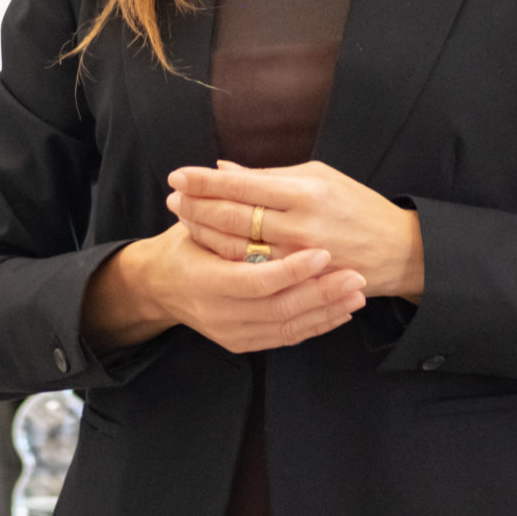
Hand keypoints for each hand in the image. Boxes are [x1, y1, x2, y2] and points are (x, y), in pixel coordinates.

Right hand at [85, 224, 366, 353]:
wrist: (159, 288)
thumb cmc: (183, 247)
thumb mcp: (193, 225)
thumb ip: (221, 206)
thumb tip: (234, 172)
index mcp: (204, 279)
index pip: (256, 279)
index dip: (291, 269)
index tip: (324, 253)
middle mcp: (217, 312)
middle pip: (279, 308)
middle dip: (320, 294)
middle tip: (356, 277)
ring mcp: (230, 332)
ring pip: (288, 327)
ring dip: (325, 311)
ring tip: (357, 293)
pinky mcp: (242, 343)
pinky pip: (286, 338)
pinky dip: (316, 325)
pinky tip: (341, 311)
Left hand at [167, 160, 424, 299]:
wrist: (397, 250)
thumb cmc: (356, 206)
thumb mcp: (319, 177)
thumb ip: (269, 177)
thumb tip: (224, 170)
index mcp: (305, 192)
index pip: (243, 186)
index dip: (206, 181)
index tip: (178, 174)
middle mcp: (300, 226)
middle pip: (233, 218)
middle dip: (197, 206)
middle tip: (172, 196)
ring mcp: (298, 259)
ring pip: (237, 248)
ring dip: (205, 231)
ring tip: (182, 217)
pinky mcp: (299, 283)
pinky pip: (252, 272)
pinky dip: (226, 256)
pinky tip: (208, 244)